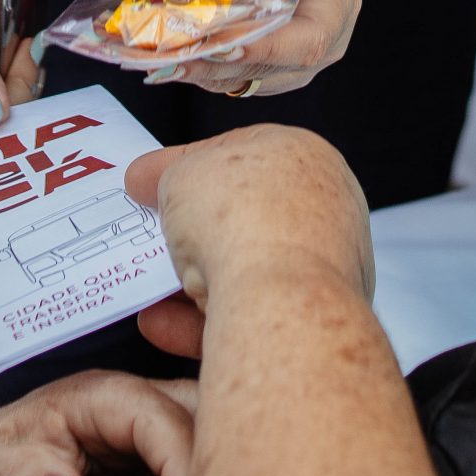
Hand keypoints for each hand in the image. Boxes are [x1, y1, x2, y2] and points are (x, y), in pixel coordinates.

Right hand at [127, 127, 373, 360]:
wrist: (279, 298)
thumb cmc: (246, 218)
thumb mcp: (184, 172)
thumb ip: (170, 174)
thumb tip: (154, 182)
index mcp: (307, 156)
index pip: (239, 153)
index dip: (189, 163)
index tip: (152, 180)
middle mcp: (325, 212)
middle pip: (241, 217)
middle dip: (191, 230)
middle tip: (152, 233)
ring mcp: (321, 272)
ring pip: (241, 273)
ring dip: (188, 281)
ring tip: (150, 286)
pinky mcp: (306, 322)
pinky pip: (245, 316)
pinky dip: (198, 321)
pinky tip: (161, 321)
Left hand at [152, 0, 361, 96]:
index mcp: (334, 0)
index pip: (309, 40)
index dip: (267, 50)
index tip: (222, 45)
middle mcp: (321, 39)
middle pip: (273, 67)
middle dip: (219, 64)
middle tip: (169, 57)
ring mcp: (290, 57)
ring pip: (247, 78)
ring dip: (201, 71)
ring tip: (157, 58)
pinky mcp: (259, 63)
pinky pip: (230, 75)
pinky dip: (198, 67)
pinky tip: (163, 55)